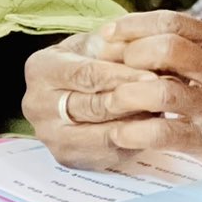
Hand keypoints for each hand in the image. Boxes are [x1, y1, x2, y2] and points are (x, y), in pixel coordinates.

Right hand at [21, 31, 157, 168]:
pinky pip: (107, 155)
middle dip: (132, 101)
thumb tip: (140, 48)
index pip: (86, 75)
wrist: (63, 91)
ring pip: (102, 135)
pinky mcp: (65, 157)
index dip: (121, 76)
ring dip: (136, 125)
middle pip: (93, 107)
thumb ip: (115, 45)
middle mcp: (37, 104)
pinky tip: (149, 130)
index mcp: (41, 69)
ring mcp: (50, 135)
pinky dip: (133, 143)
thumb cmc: (82, 62)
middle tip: (164, 96)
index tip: (152, 76)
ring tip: (160, 112)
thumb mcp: (93, 44)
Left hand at [90, 10, 201, 178]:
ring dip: (126, 93)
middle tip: (113, 68)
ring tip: (111, 99)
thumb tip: (124, 35)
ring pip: (163, 91)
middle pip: (168, 49)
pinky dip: (134, 132)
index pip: (173, 22)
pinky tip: (119, 132)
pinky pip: (164, 134)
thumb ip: (184, 44)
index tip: (108, 33)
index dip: (134, 25)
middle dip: (131, 54)